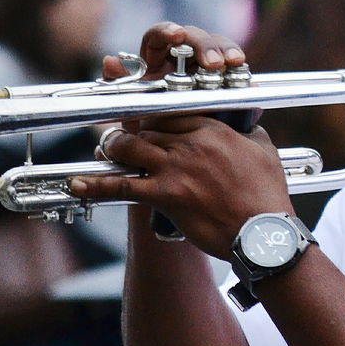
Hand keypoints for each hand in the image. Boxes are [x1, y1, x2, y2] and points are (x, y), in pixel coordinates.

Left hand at [71, 23, 291, 254]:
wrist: (264, 234)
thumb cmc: (267, 197)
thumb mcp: (264, 152)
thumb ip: (251, 132)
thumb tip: (247, 125)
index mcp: (213, 129)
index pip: (171, 111)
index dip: (152, 115)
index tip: (144, 117)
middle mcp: (191, 143)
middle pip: (147, 125)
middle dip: (131, 129)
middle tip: (122, 134)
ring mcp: (176, 168)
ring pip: (130, 146)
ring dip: (113, 146)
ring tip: (107, 149)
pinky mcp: (167, 195)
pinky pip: (123, 185)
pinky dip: (97, 184)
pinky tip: (77, 183)